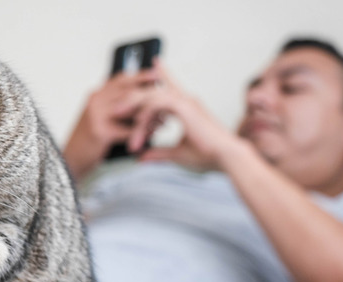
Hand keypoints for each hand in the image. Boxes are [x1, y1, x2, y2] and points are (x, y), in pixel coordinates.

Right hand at [63, 70, 156, 179]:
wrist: (71, 160)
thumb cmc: (89, 142)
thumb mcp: (100, 119)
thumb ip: (116, 108)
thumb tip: (142, 101)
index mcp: (96, 95)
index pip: (121, 79)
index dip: (140, 75)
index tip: (158, 74)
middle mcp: (95, 101)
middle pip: (129, 91)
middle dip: (150, 94)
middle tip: (169, 97)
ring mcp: (96, 115)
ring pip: (130, 109)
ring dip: (149, 115)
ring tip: (164, 120)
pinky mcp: (99, 132)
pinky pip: (128, 130)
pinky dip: (142, 133)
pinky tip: (152, 135)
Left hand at [128, 60, 249, 171]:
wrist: (226, 158)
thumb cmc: (208, 155)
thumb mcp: (177, 154)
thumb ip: (158, 154)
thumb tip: (141, 158)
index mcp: (187, 107)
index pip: (170, 86)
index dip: (163, 73)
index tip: (156, 63)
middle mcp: (186, 100)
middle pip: (153, 91)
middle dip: (132, 98)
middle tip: (116, 109)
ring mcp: (185, 102)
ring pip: (151, 96)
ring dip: (133, 108)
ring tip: (118, 117)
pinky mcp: (184, 108)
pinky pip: (156, 105)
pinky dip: (143, 117)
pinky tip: (136, 130)